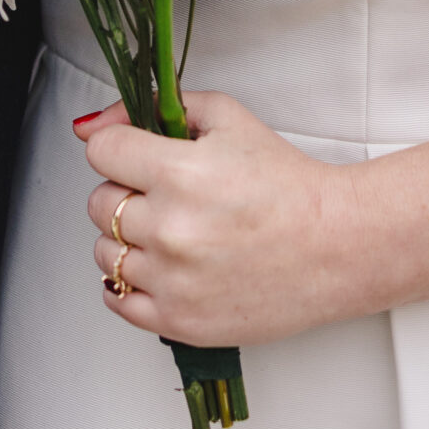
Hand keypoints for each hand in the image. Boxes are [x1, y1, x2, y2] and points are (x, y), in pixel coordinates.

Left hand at [77, 93, 376, 347]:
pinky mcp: (180, 322)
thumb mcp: (226, 117)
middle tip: (161, 194)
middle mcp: (169, 229)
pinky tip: (156, 267)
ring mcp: (172, 281)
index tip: (136, 155)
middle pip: (98, 203)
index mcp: (178, 173)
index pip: (100, 152)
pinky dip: (126, 284)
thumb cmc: (286, 182)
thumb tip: (93, 124)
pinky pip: (117, 301)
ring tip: (167, 232)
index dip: (118, 148)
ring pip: (104, 253)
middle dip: (123, 192)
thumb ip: (159, 106)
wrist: (335, 245)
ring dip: (126, 239)